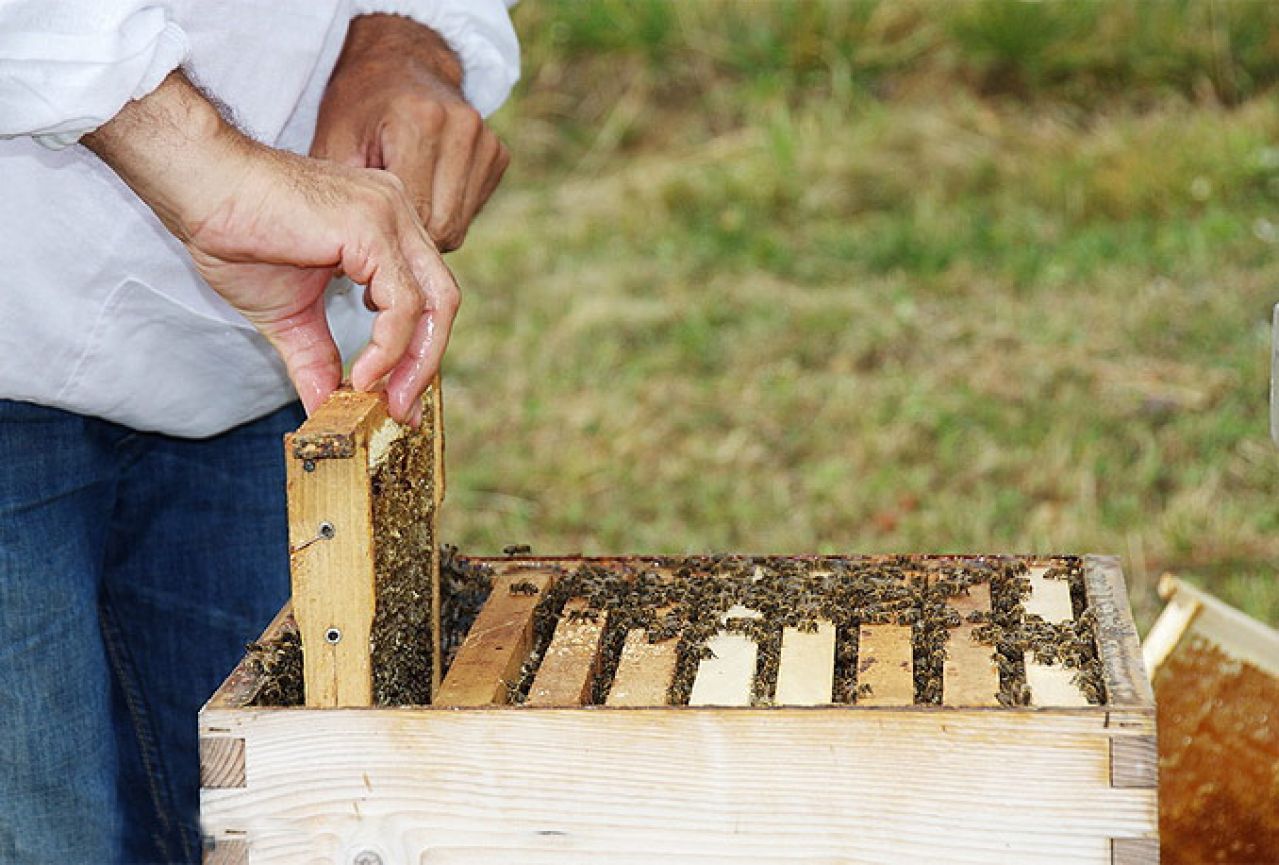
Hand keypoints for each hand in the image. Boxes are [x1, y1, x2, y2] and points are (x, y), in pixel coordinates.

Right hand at [83, 71, 454, 424]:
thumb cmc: (238, 236)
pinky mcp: (372, 227)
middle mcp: (398, 216)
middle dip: (427, 362)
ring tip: (383, 399)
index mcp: (386, 229)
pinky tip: (362, 374)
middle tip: (404, 410)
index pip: (425, 296)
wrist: (200, 186)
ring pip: (433, 302)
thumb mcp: (290, 315)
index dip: (419, 350)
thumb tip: (325, 410)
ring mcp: (390, 217)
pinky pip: (402, 303)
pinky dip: (390, 347)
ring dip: (414, 362)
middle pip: (441, 300)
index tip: (399, 399)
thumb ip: (317, 360)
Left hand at [312, 13, 509, 251]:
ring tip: (399, 212)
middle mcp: (463, 129)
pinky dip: (446, 213)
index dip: (390, 240)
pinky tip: (423, 193)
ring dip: (428, 229)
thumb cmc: (358, 105)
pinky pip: (472, 211)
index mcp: (421, 122)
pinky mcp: (499, 154)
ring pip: (459, 225)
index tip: (367, 249)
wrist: (399, 62)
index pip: (416, 213)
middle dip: (411, 240)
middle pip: (443, 225)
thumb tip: (346, 266)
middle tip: (381, 237)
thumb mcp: (334, 142)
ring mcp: (486, 141)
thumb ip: (345, 199)